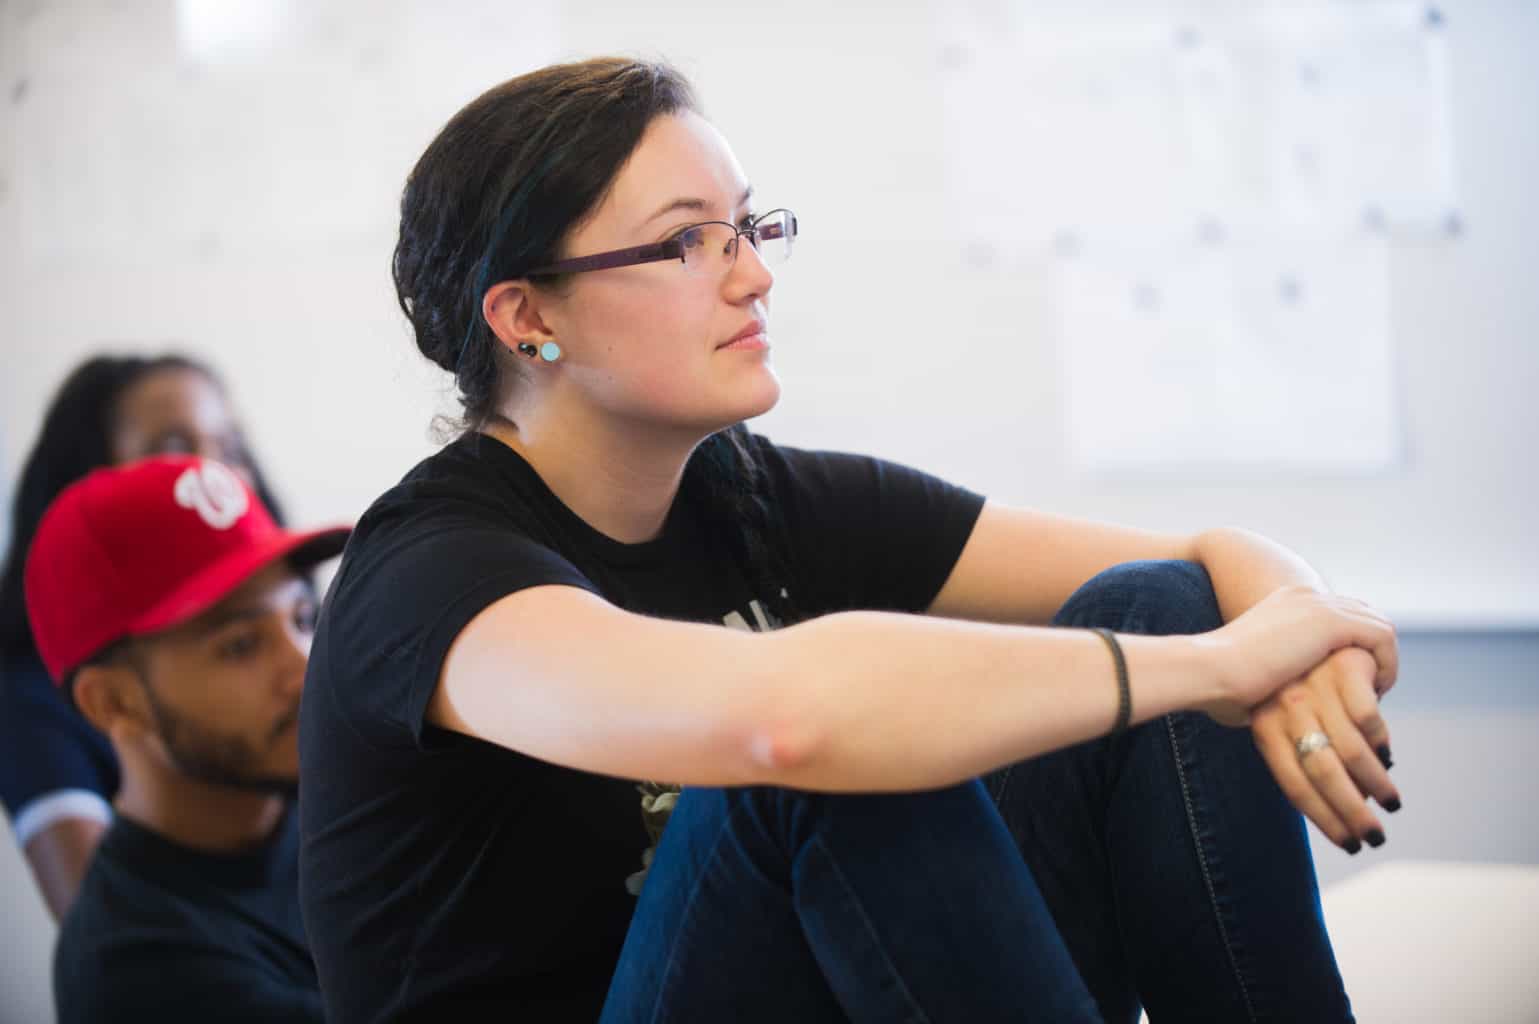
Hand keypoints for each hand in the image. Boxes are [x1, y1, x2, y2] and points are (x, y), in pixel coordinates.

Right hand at [1196, 585, 1398, 721]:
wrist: (1209, 670)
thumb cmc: (1217, 684)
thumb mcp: (1250, 672)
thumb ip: (1272, 676)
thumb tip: (1270, 704)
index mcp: (1284, 603)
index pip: (1335, 614)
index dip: (1350, 647)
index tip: (1349, 683)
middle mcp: (1305, 596)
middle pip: (1362, 614)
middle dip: (1372, 651)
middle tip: (1371, 689)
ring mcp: (1319, 605)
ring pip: (1377, 625)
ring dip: (1383, 660)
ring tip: (1377, 694)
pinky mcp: (1333, 622)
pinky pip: (1383, 637)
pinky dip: (1387, 665)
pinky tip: (1376, 693)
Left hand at [1249, 647, 1401, 852]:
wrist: (1274, 621)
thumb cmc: (1271, 677)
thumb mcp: (1268, 715)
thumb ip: (1294, 748)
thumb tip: (1337, 796)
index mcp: (1265, 727)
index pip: (1294, 785)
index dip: (1324, 818)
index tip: (1348, 843)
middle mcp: (1285, 709)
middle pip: (1323, 773)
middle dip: (1353, 811)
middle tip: (1376, 837)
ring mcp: (1313, 686)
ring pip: (1351, 749)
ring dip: (1376, 781)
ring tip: (1391, 802)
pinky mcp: (1341, 664)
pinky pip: (1367, 714)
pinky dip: (1380, 737)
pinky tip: (1387, 752)